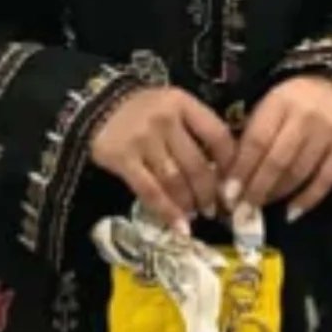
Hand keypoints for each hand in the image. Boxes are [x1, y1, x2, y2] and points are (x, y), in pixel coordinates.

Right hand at [90, 85, 236, 232]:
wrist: (97, 107)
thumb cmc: (144, 112)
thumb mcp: (174, 108)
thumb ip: (196, 131)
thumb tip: (224, 173)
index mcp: (183, 104)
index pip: (218, 136)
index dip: (230, 165)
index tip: (234, 185)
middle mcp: (165, 119)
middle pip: (197, 165)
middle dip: (210, 193)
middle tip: (214, 209)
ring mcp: (143, 139)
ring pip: (175, 181)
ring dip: (190, 204)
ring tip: (196, 214)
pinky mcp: (123, 159)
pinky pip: (151, 191)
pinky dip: (167, 212)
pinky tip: (179, 227)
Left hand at [221, 76, 331, 221]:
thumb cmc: (292, 100)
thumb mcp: (267, 106)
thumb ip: (251, 136)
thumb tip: (231, 178)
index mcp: (279, 102)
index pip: (256, 141)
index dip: (242, 171)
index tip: (228, 195)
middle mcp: (305, 116)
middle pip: (277, 161)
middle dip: (257, 190)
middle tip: (243, 211)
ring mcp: (328, 132)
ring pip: (299, 173)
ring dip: (277, 195)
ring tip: (262, 206)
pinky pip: (326, 180)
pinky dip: (308, 200)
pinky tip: (291, 212)